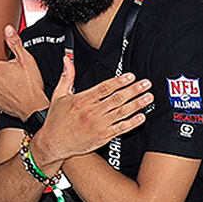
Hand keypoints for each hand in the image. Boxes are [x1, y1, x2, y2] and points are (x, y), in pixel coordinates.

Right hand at [32, 52, 153, 164]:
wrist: (53, 143)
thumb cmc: (56, 119)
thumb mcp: (58, 95)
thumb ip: (66, 76)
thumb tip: (67, 59)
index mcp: (81, 100)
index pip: (104, 88)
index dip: (119, 81)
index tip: (130, 76)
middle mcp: (91, 112)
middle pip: (116, 99)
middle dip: (133, 90)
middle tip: (146, 84)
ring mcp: (98, 125)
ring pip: (121, 112)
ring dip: (137, 104)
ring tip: (148, 97)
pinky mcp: (102, 137)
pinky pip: (120, 129)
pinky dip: (132, 123)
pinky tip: (141, 117)